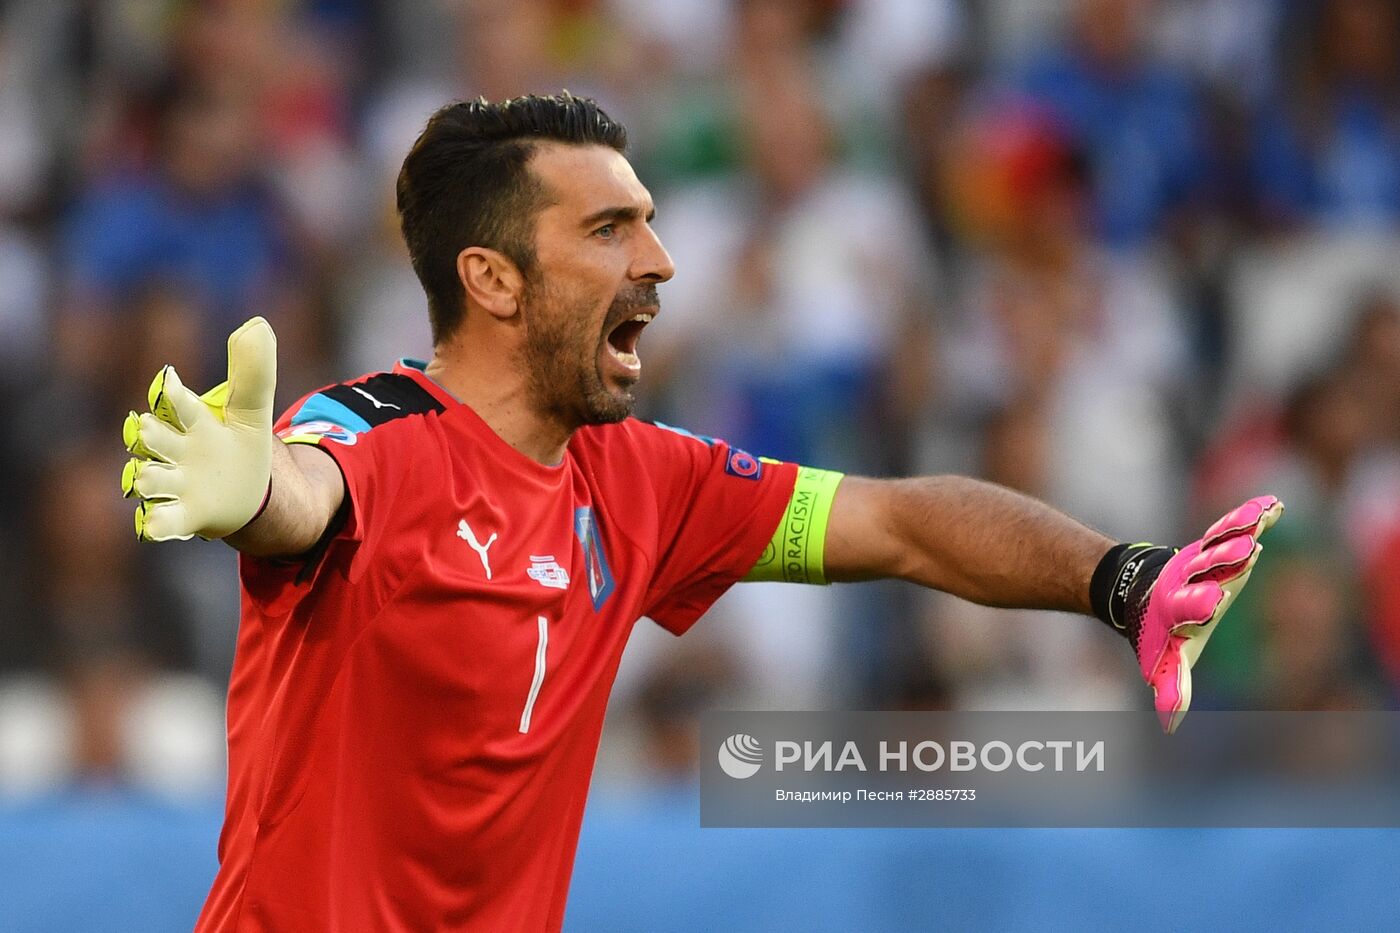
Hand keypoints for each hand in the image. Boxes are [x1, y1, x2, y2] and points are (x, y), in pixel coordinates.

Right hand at [121, 317, 277, 540]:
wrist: (248, 496)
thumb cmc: (239, 448)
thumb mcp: (252, 413)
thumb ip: (253, 374)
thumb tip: (258, 324)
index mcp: (192, 423)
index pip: (177, 404)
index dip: (170, 393)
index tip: (168, 379)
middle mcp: (174, 452)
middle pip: (150, 440)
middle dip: (146, 435)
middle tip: (145, 429)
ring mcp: (174, 485)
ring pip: (148, 478)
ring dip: (147, 477)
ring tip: (146, 477)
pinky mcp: (181, 516)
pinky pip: (160, 521)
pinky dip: (155, 523)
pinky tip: (152, 525)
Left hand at [1131, 496, 1283, 732]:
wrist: (1138, 591)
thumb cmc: (1161, 633)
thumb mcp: (1166, 662)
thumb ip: (1172, 689)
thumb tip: (1169, 725)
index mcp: (1180, 608)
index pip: (1190, 606)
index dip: (1200, 604)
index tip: (1215, 602)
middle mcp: (1191, 580)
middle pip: (1208, 568)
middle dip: (1225, 560)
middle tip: (1246, 551)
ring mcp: (1203, 559)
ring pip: (1221, 542)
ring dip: (1239, 530)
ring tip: (1261, 517)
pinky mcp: (1214, 543)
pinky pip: (1234, 527)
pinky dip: (1252, 515)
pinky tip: (1274, 505)